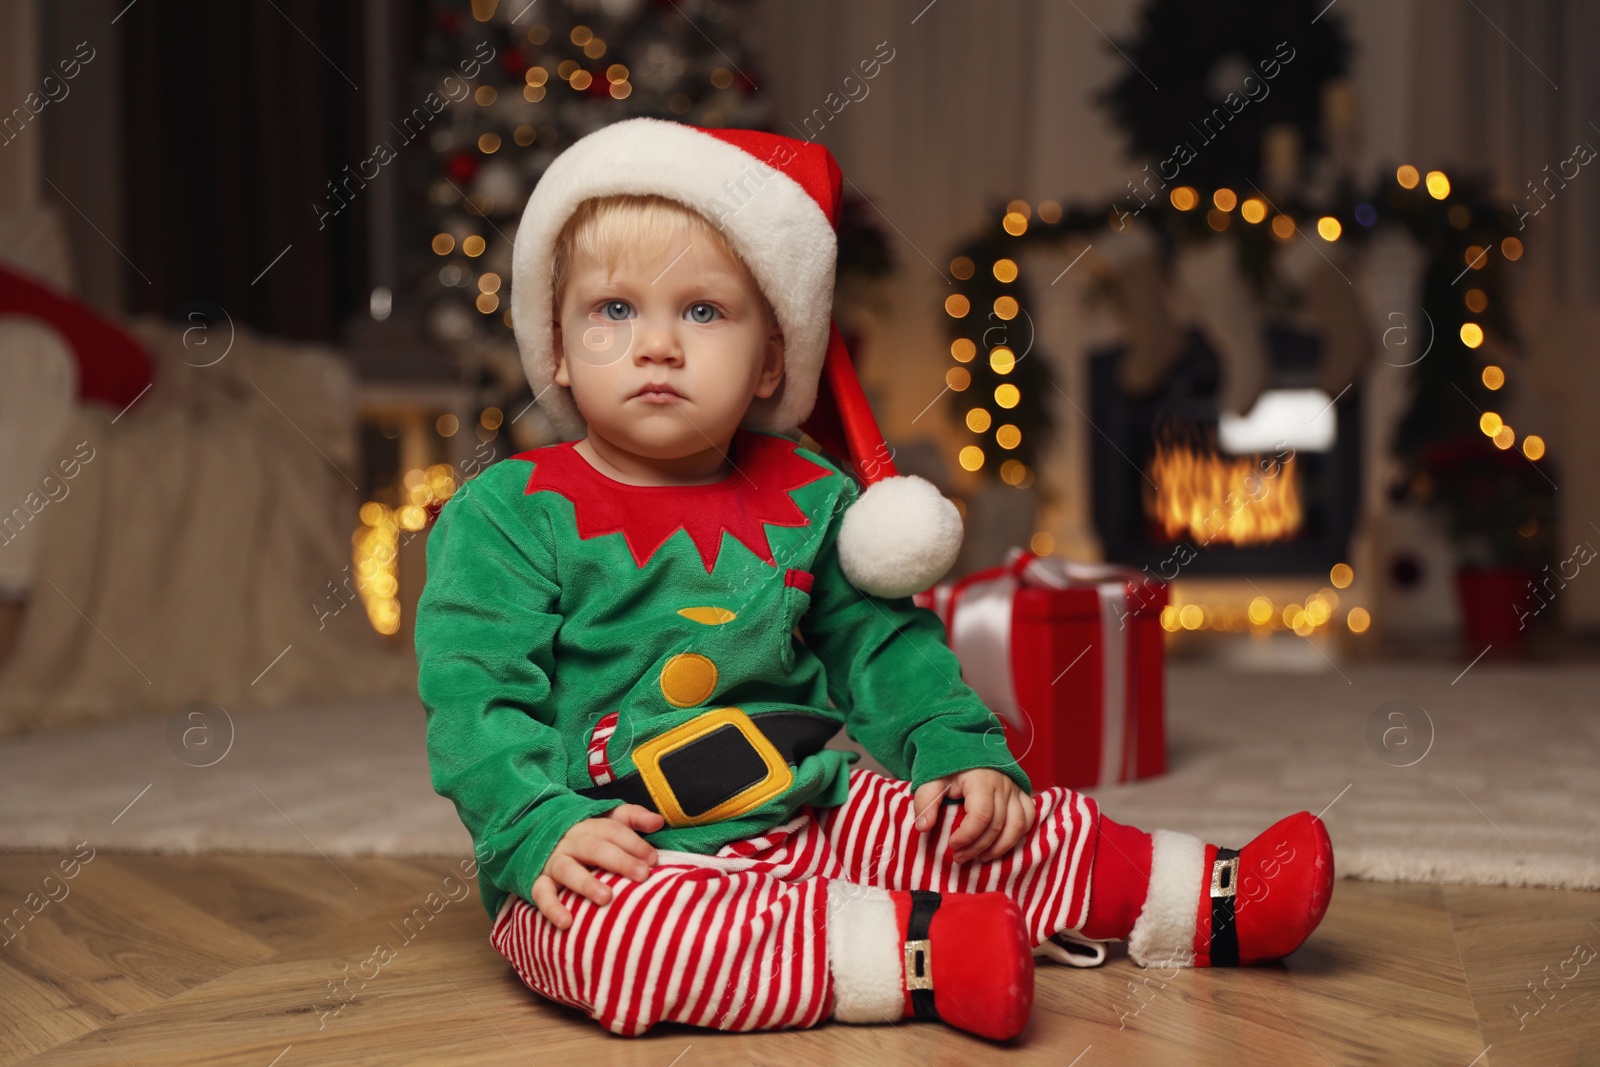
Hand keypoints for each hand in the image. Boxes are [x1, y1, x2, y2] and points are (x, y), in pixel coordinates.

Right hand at [531, 803, 664, 928]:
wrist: (537, 836)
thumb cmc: (588, 837)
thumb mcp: (608, 821)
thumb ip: (633, 818)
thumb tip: (658, 821)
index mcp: (590, 826)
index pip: (614, 830)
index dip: (634, 843)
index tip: (653, 860)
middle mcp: (571, 841)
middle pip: (595, 848)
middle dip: (619, 861)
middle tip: (642, 875)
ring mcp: (553, 861)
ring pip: (568, 869)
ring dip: (586, 883)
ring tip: (606, 898)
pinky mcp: (538, 881)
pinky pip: (541, 893)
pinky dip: (551, 907)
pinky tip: (566, 922)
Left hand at [912, 768, 1035, 863]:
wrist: (965, 741)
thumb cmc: (948, 763)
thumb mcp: (931, 778)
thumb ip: (925, 801)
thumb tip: (923, 827)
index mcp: (981, 780)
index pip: (981, 816)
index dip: (967, 836)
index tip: (952, 845)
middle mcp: (1003, 785)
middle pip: (998, 825)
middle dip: (978, 847)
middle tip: (960, 857)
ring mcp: (1015, 789)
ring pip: (1017, 826)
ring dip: (1000, 847)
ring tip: (981, 857)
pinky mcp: (1021, 793)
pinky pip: (1028, 819)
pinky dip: (1017, 836)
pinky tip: (1000, 844)